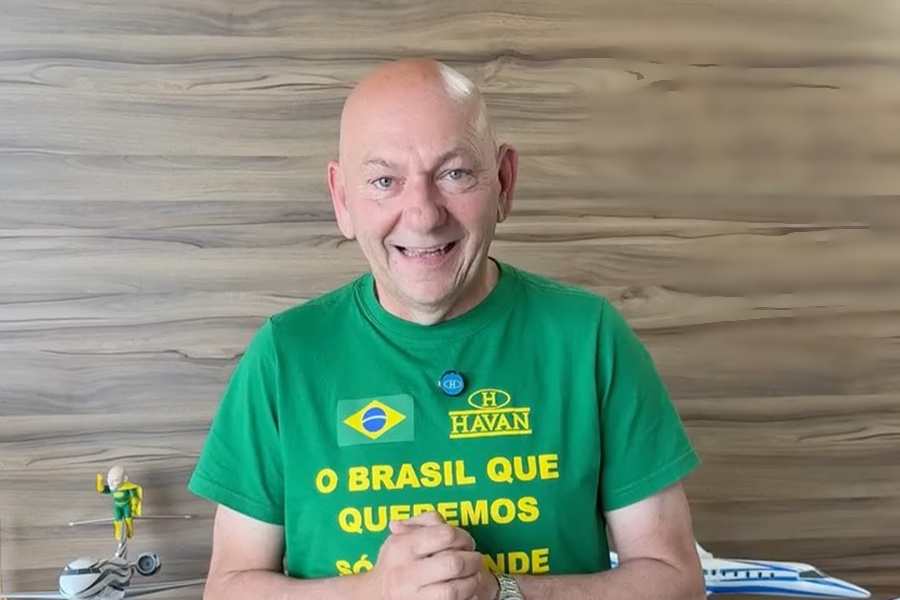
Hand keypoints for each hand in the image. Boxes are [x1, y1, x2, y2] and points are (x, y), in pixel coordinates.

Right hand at [364, 510, 494, 599]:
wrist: (375, 595)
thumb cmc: (393, 562)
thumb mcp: (399, 537)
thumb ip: (422, 523)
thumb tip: (440, 521)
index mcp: (403, 547)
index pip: (445, 535)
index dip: (463, 537)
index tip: (467, 542)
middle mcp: (407, 573)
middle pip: (453, 564)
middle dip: (472, 560)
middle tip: (476, 559)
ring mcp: (414, 596)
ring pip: (454, 590)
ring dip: (472, 581)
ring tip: (474, 575)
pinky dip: (467, 598)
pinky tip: (468, 592)